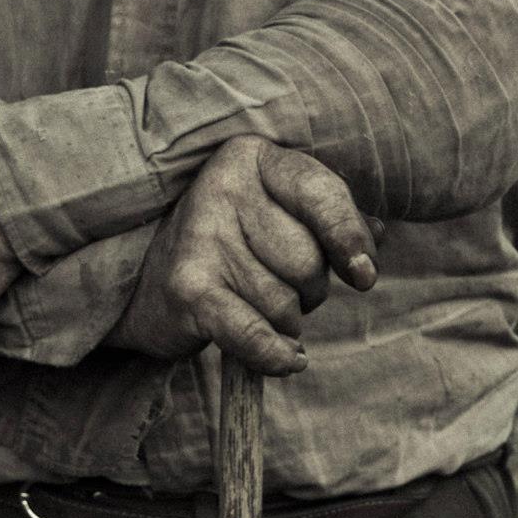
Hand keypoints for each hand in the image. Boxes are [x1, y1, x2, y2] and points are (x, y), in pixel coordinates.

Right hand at [106, 136, 382, 375]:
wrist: (141, 284)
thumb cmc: (225, 245)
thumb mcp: (272, 214)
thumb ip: (325, 218)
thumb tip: (376, 238)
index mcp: (249, 157)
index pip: (320, 194)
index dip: (349, 238)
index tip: (364, 275)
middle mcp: (222, 188)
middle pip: (309, 260)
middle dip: (309, 289)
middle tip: (277, 286)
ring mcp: (202, 236)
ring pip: (287, 303)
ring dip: (284, 321)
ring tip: (251, 305)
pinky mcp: (189, 287)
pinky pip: (255, 334)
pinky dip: (275, 355)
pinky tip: (288, 360)